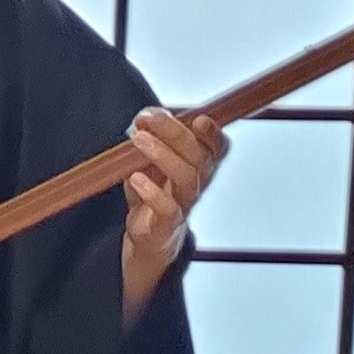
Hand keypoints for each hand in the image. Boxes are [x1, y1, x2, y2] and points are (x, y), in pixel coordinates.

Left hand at [122, 108, 225, 319]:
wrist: (148, 237)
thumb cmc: (152, 193)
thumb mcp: (150, 161)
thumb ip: (151, 137)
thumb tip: (146, 116)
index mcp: (199, 165)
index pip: (217, 147)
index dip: (213, 133)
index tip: (197, 117)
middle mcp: (197, 184)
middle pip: (199, 157)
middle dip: (176, 134)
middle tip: (149, 118)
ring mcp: (184, 205)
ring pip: (187, 178)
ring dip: (163, 155)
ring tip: (139, 140)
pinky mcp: (167, 225)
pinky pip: (168, 209)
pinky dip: (153, 192)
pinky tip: (136, 178)